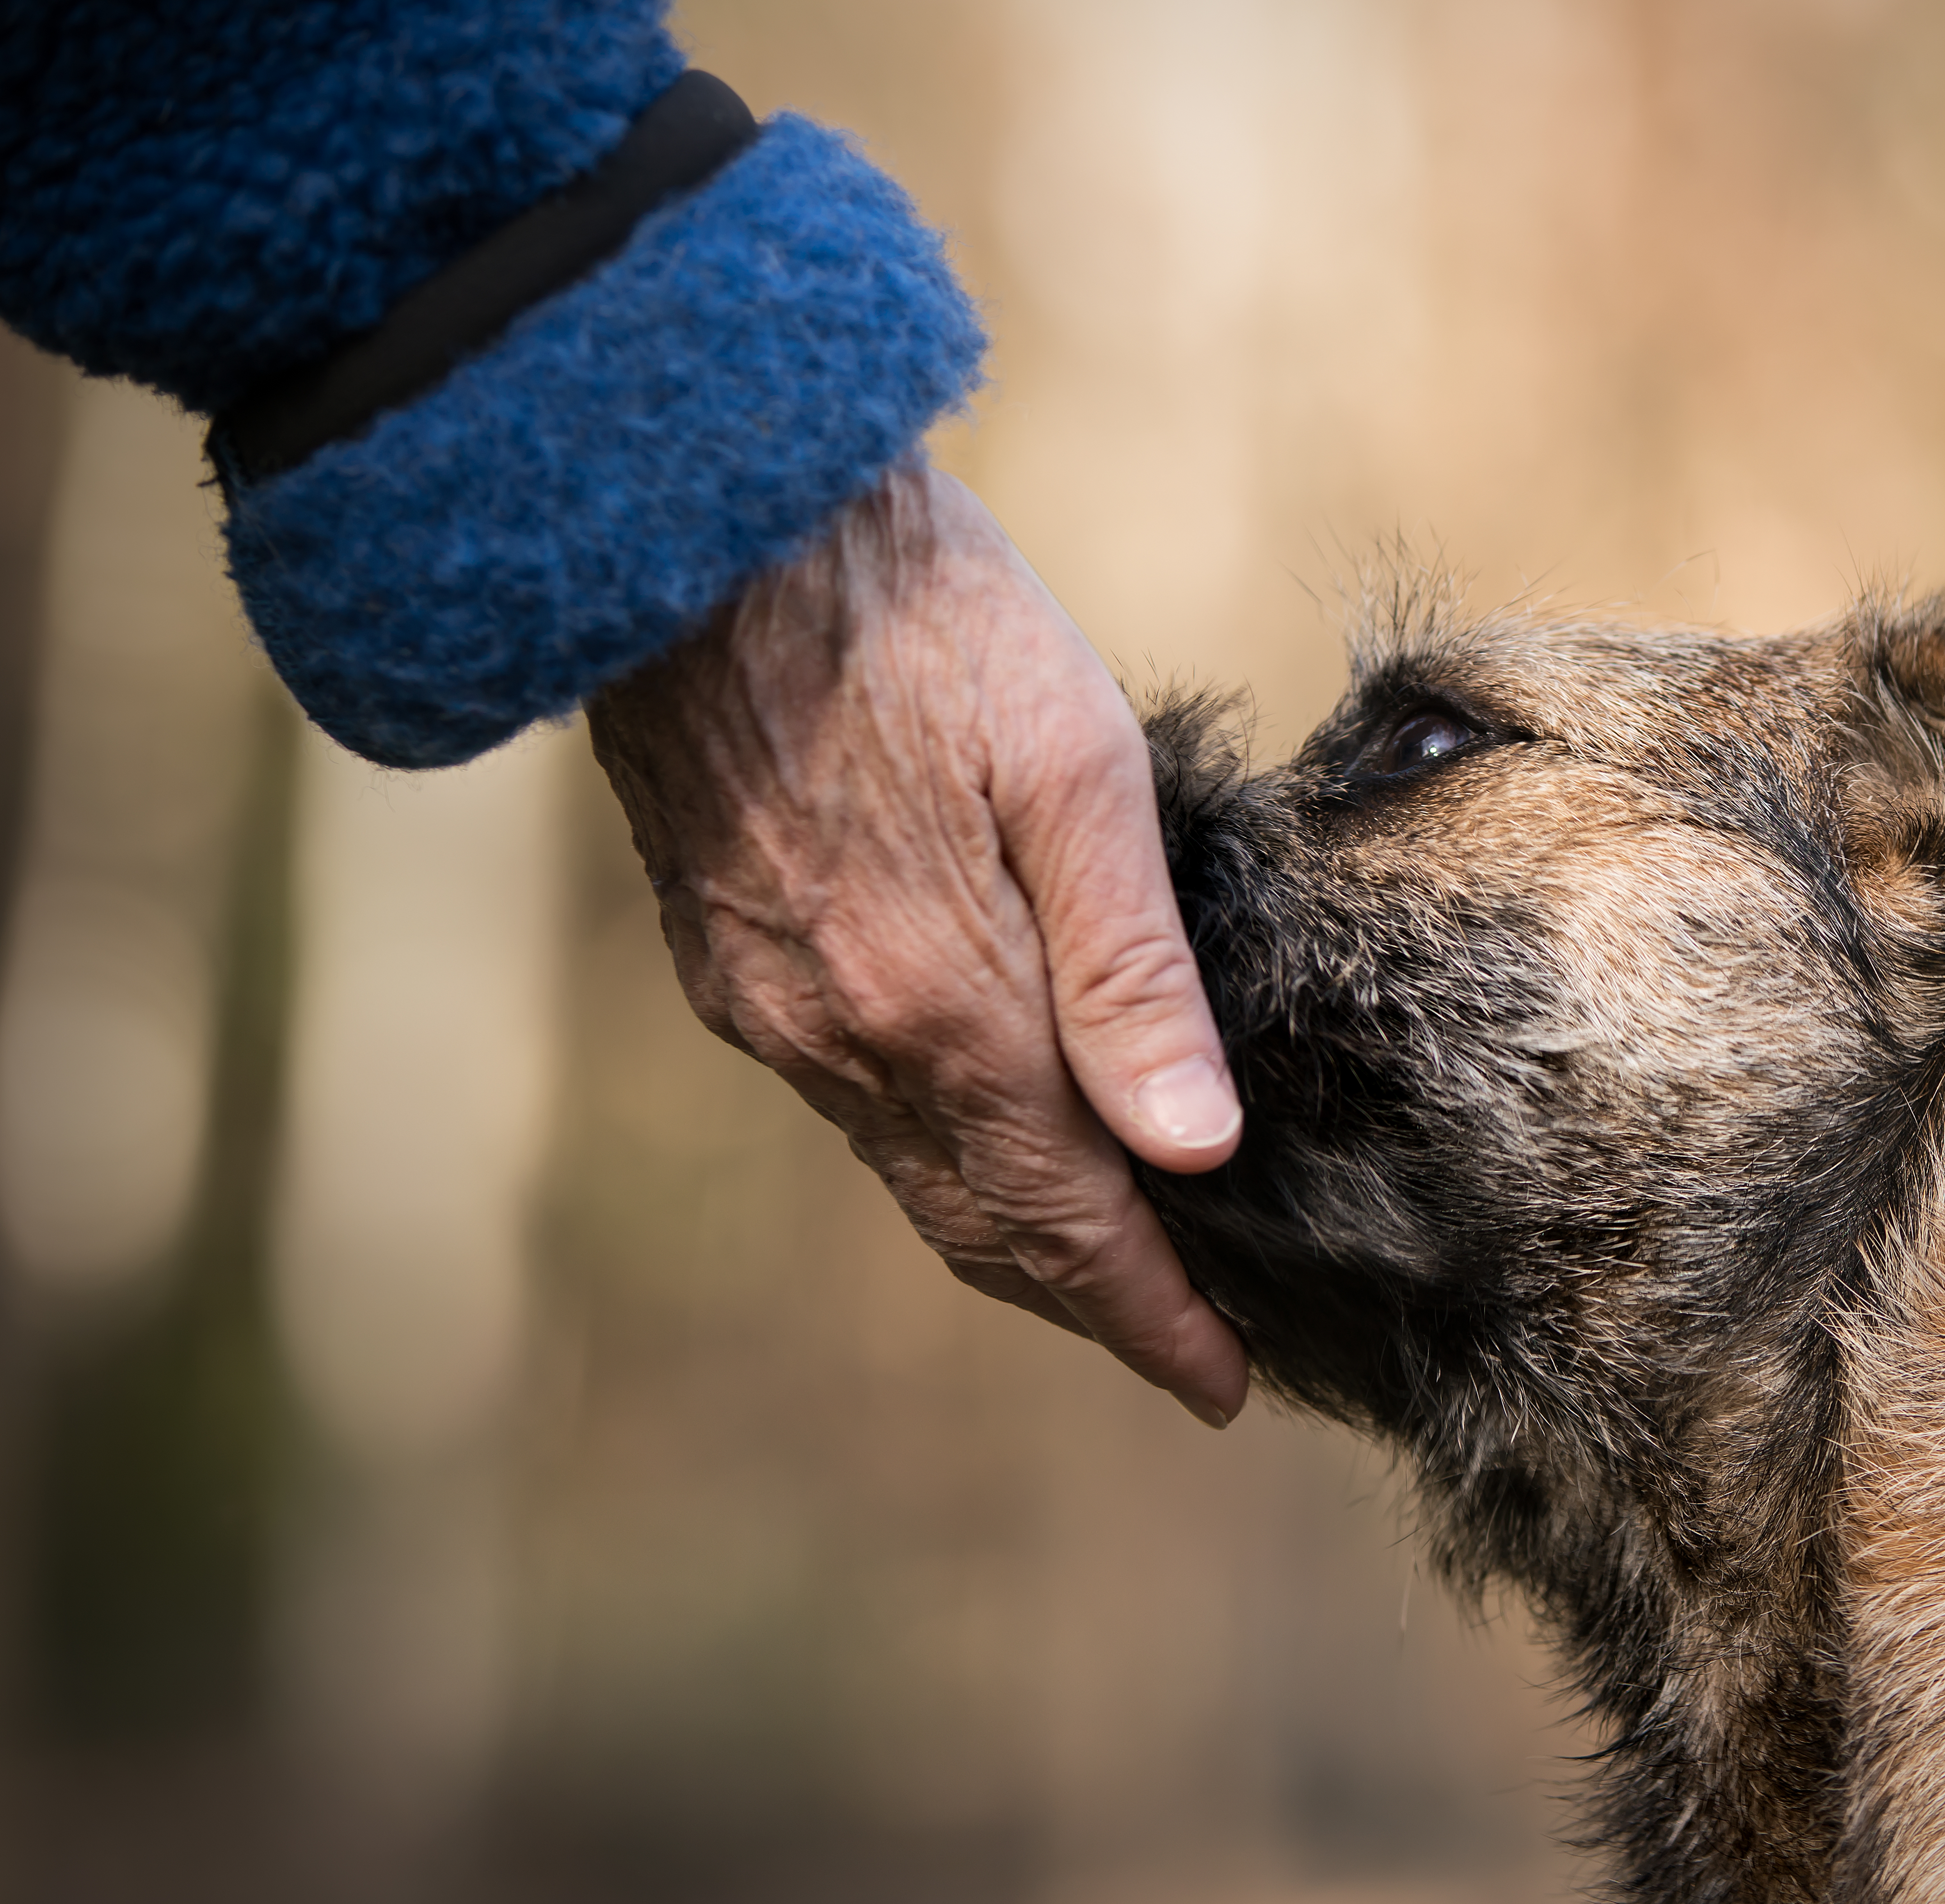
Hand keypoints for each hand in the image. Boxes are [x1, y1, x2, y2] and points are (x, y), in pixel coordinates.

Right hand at [584, 465, 1249, 1426]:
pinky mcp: (728, 961)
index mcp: (944, 1004)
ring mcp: (771, 1007)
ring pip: (916, 1172)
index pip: (1072, 1219)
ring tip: (1107, 1262)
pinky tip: (988, 1132)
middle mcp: (843, 1037)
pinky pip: (855, 1104)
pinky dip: (939, 1151)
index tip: (1227, 1386)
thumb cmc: (929, 622)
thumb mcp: (1078, 772)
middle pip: (988, 1222)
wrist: (717, 530)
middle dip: (1092, 1298)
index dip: (1155, 1316)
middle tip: (1187, 1345)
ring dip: (1014, 1230)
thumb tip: (1195, 1149)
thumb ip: (1133, 975)